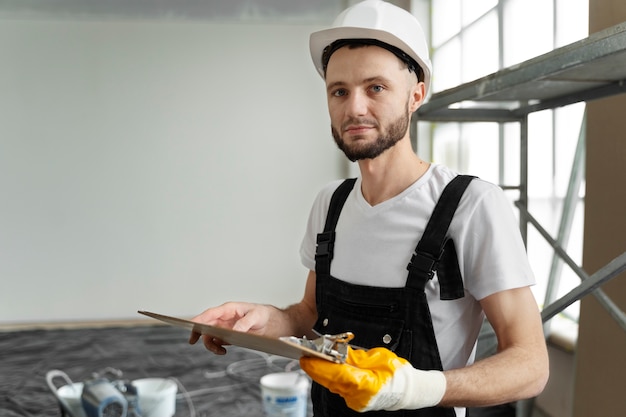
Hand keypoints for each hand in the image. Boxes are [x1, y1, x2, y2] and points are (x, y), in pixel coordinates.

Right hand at [188, 302, 271, 354]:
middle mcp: (224, 318)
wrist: (271, 323)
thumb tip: (233, 331)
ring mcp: (225, 328)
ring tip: (219, 351)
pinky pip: (217, 343)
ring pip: (209, 336)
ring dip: (210, 344)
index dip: (199, 319)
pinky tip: (223, 351)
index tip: (190, 324)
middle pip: (205, 325)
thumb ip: (244, 323)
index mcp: (228, 309)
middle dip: (198, 332)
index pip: (210, 313)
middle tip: (193, 341)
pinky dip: (217, 348)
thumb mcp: (256, 316)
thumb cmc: (263, 314)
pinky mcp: (228, 337)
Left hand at [299, 346, 445, 411]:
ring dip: (322, 372)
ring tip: (313, 359)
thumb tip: (338, 353)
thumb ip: (356, 357)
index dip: (319, 366)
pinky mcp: (354, 401)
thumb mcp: (378, 357)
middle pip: (330, 381)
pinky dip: (331, 377)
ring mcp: (355, 401)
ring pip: (332, 385)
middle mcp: (358, 397)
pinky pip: (339, 387)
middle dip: (316, 368)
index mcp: (365, 384)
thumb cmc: (397, 372)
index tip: (307, 358)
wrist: (407, 390)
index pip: (336, 374)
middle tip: (304, 356)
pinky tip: (326, 368)